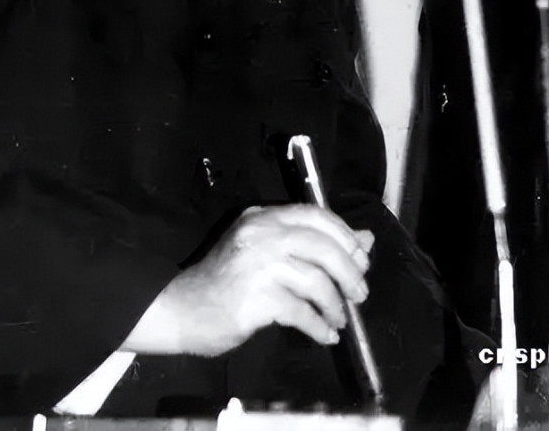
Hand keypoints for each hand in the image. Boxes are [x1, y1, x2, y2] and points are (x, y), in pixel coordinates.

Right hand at [122, 204, 373, 356]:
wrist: (182, 309)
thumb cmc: (226, 281)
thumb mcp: (267, 251)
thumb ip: (312, 243)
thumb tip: (366, 240)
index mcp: (264, 218)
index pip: (316, 215)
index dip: (345, 236)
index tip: (361, 259)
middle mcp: (261, 234)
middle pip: (323, 246)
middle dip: (349, 272)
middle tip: (359, 294)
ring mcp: (257, 265)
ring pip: (315, 280)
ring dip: (335, 304)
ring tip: (339, 319)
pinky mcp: (254, 298)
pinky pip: (301, 311)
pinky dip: (319, 325)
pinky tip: (324, 334)